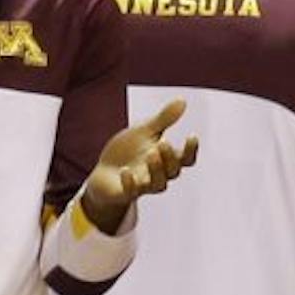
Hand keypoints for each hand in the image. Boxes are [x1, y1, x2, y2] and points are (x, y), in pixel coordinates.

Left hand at [81, 99, 197, 232]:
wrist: (103, 173)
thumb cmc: (127, 152)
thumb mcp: (143, 132)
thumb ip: (163, 119)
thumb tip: (182, 100)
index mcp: (165, 160)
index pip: (186, 159)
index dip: (191, 150)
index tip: (192, 136)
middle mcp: (158, 175)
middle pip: (173, 171)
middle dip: (170, 157)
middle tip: (163, 142)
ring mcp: (143, 186)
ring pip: (158, 184)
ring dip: (156, 170)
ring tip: (150, 153)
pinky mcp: (125, 193)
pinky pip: (132, 192)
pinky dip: (130, 183)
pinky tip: (125, 170)